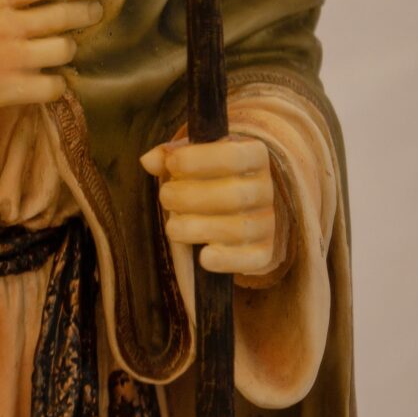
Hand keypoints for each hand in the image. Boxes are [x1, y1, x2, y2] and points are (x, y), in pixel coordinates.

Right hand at [0, 0, 102, 119]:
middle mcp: (13, 28)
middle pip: (68, 16)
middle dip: (88, 11)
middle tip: (92, 10)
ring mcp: (15, 61)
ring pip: (65, 50)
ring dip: (68, 45)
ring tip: (63, 44)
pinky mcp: (13, 90)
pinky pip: (54, 88)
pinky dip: (57, 83)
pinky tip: (50, 77)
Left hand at [140, 134, 282, 277]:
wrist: (247, 205)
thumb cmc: (212, 175)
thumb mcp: (196, 156)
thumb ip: (173, 156)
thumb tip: (149, 161)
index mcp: (254, 157)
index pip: (234, 156)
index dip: (199, 159)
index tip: (172, 164)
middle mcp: (267, 190)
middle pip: (235, 195)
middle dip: (191, 197)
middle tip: (166, 197)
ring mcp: (268, 222)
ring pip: (239, 229)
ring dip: (198, 229)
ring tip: (173, 227)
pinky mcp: (264, 251)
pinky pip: (252, 258)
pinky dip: (227, 260)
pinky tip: (203, 256)